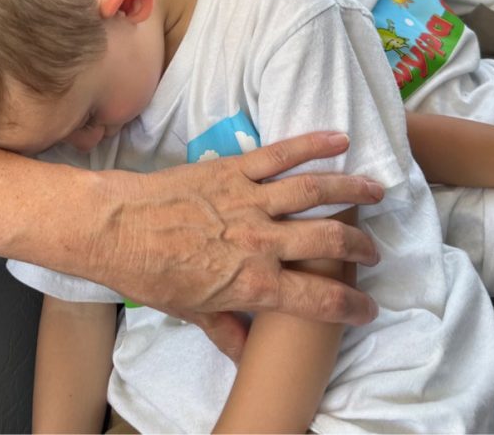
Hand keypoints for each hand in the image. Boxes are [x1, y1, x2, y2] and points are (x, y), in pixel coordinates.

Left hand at [83, 131, 382, 355]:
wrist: (117, 227)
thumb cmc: (150, 273)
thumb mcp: (190, 311)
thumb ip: (225, 330)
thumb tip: (245, 353)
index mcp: (254, 283)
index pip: (318, 299)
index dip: (350, 306)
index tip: (367, 307)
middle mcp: (261, 240)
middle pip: (328, 240)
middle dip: (359, 246)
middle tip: (374, 249)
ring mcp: (250, 200)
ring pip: (314, 190)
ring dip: (350, 188)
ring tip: (377, 190)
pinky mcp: (234, 169)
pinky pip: (281, 154)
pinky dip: (312, 144)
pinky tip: (339, 139)